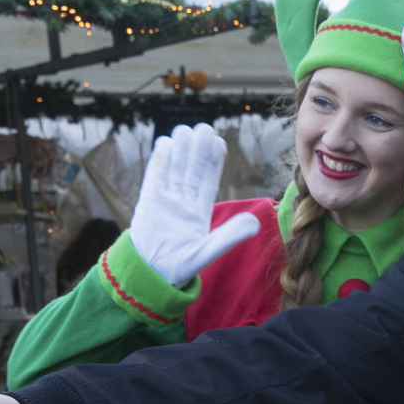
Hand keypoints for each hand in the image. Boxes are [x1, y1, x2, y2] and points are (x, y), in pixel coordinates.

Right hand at [128, 123, 259, 286]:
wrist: (148, 275)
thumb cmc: (178, 268)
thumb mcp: (206, 252)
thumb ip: (229, 237)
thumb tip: (255, 223)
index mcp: (199, 211)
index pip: (208, 180)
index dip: (213, 162)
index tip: (219, 142)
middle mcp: (183, 201)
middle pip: (191, 169)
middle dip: (197, 149)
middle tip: (204, 128)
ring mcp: (165, 199)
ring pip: (174, 168)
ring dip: (180, 150)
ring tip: (186, 130)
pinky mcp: (148, 201)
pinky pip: (154, 176)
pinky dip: (159, 160)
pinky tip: (165, 143)